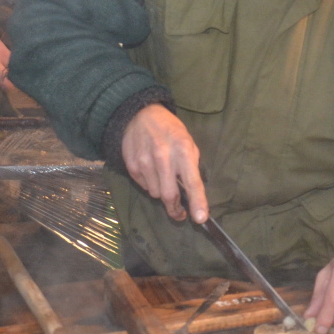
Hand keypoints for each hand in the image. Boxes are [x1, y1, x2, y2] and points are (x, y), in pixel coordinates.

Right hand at [121, 103, 206, 222]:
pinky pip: (144, 187)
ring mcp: (145, 162)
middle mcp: (163, 157)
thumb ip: (191, 167)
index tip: (200, 219)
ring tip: (163, 177)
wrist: (140, 115)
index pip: (192, 182)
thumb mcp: (188, 142)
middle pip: (169, 195)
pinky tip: (151, 171)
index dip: (197, 202)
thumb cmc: (170, 131)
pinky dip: (150, 184)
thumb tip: (192, 194)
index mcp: (183, 150)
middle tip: (180, 213)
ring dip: (161, 193)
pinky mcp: (132, 165)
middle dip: (176, 209)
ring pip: (155, 194)